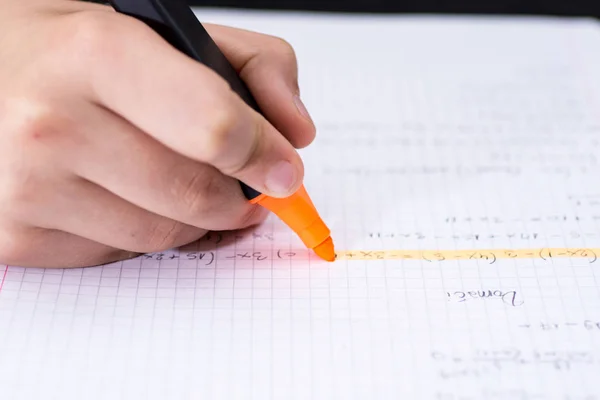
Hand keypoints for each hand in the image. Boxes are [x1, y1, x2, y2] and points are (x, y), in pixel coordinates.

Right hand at [0, 0, 315, 267]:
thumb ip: (252, 64)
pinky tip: (127, 197)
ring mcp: (27, 187)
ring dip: (193, 219)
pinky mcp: (15, 236)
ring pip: (162, 236)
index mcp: (97, 54)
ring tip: (184, 186)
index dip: (264, 155)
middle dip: (236, 199)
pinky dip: (140, 233)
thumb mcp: (161, 28)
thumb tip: (296, 133)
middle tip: (244, 189)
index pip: (215, 129)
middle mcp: (52, 123)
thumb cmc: (71, 51)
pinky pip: (118, 255)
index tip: (283, 170)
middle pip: (195, 196)